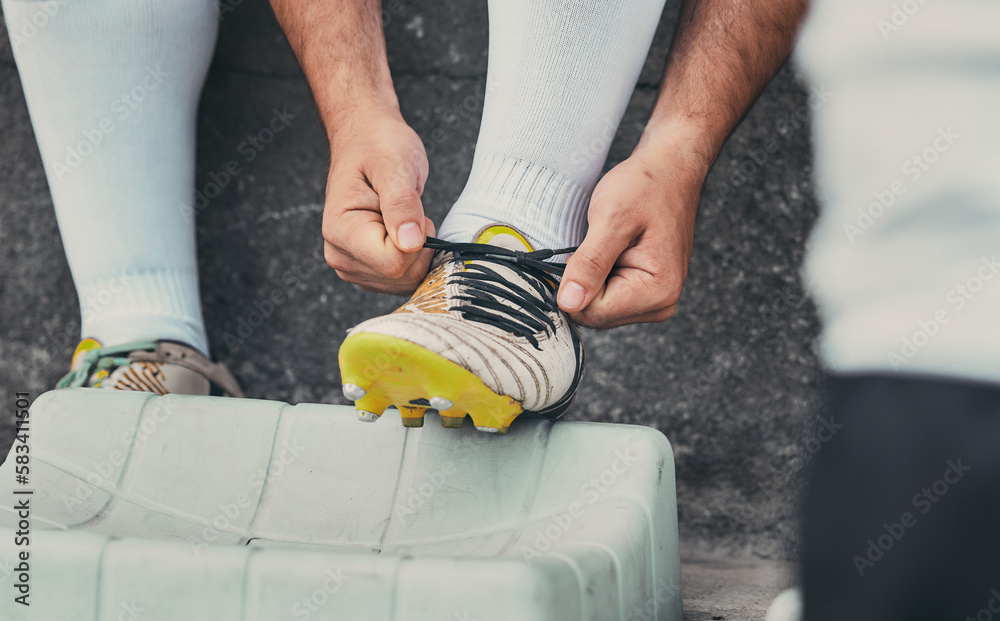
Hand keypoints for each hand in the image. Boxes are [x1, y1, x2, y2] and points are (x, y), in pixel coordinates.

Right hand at [322, 108, 435, 293]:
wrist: (366, 141)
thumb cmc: (378, 146)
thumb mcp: (394, 165)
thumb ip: (401, 203)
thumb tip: (410, 243)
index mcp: (340, 231)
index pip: (393, 263)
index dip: (417, 241)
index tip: (413, 210)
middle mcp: (340, 255)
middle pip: (399, 277)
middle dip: (419, 247)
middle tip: (411, 211)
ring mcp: (353, 266)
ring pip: (404, 282)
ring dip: (418, 253)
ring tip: (405, 218)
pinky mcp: (368, 271)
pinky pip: (403, 281)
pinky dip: (416, 259)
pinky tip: (406, 233)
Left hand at [557, 139, 705, 328]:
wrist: (670, 169)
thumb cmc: (647, 186)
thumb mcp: (611, 219)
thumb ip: (589, 264)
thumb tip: (568, 303)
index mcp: (658, 291)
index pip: (594, 313)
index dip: (574, 284)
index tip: (580, 250)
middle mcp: (661, 303)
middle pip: (596, 315)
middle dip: (583, 282)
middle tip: (596, 243)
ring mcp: (655, 301)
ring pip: (598, 308)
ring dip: (590, 278)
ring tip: (608, 244)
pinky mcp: (646, 293)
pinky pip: (606, 297)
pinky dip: (597, 276)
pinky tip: (610, 251)